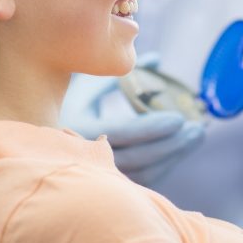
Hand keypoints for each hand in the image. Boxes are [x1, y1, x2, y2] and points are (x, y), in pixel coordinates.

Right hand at [60, 54, 204, 185]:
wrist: (45, 138)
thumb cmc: (70, 99)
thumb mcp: (90, 79)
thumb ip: (121, 70)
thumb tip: (157, 59)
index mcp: (80, 128)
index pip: (123, 133)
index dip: (153, 127)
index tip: (179, 117)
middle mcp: (87, 158)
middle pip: (138, 158)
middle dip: (172, 144)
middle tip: (197, 126)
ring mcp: (100, 175)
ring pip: (144, 173)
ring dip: (174, 155)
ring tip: (197, 133)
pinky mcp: (112, 183)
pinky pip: (143, 179)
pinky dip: (166, 164)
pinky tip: (182, 146)